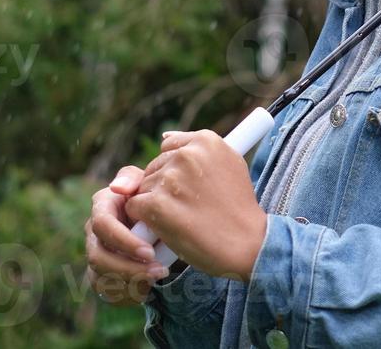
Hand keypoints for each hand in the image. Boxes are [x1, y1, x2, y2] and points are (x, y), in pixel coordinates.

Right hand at [85, 164, 167, 305]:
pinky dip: (128, 294)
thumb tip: (118, 188)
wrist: (155, 219)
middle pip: (98, 258)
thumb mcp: (145, 182)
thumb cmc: (150, 197)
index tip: (149, 253)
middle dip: (128, 268)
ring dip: (131, 282)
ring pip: (101, 278)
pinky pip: (108, 293)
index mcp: (102, 206)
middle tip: (160, 271)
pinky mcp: (100, 275)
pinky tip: (148, 289)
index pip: (102, 226)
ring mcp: (95, 254)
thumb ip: (131, 179)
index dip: (123, 242)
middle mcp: (93, 232)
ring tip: (159, 277)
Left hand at [124, 129, 268, 282]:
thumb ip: (197, 148)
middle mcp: (187, 155)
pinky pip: (134, 206)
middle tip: (189, 207)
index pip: (169, 147)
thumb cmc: (237, 208)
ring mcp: (170, 179)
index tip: (191, 188)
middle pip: (154, 167)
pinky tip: (165, 227)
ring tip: (182, 218)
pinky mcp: (156, 204)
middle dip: (163, 187)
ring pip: (143, 187)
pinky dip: (144, 219)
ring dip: (154, 204)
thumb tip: (164, 137)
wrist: (246, 244)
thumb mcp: (230, 164)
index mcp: (205, 141)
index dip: (176, 170)